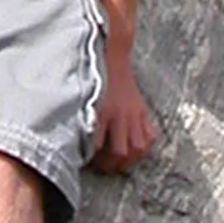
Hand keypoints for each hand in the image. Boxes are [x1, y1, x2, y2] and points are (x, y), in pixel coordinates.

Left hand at [90, 52, 156, 174]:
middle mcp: (119, 115)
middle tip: (106, 167)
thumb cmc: (91, 76)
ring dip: (130, 160)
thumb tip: (73, 139)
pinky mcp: (143, 110)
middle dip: (113, 165)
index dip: (92, 158)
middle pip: (121, 152)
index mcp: (100, 111)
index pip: (96, 145)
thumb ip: (80, 117)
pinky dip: (146, 146)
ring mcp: (133, 114)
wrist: (110, 56)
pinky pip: (151, 135)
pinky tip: (137, 148)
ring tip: (122, 162)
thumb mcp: (81, 96)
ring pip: (138, 148)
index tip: (88, 161)